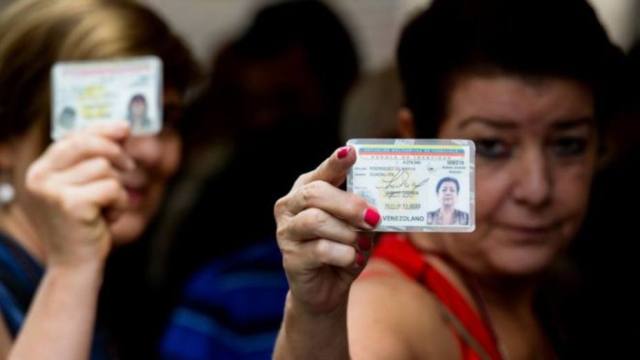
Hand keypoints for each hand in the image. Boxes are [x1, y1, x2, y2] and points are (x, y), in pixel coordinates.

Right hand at [24, 123, 133, 268]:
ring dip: (117, 188)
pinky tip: (108, 219)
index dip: (101, 130)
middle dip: (115, 152)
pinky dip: (119, 203)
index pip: (71, 137)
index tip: (125, 128)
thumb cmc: (83, 226)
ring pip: (104, 168)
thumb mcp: (82, 188)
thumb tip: (122, 127)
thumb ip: (93, 159)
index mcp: (38, 170)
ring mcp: (52, 191)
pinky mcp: (71, 204)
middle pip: (88, 144)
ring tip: (106, 208)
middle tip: (129, 166)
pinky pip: (112, 188)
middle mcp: (38, 177)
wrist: (74, 266)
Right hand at [274, 146, 379, 314]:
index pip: (322, 171)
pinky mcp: (291, 258)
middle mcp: (290, 206)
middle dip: (348, 204)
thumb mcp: (356, 225)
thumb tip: (380, 206)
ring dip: (347, 233)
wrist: (326, 288)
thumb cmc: (341, 248)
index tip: (351, 152)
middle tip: (373, 216)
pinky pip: (320, 250)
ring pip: (317, 221)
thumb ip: (362, 210)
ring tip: (363, 243)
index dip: (335, 162)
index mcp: (306, 189)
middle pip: (315, 194)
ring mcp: (286, 232)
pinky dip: (344, 254)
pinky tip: (353, 259)